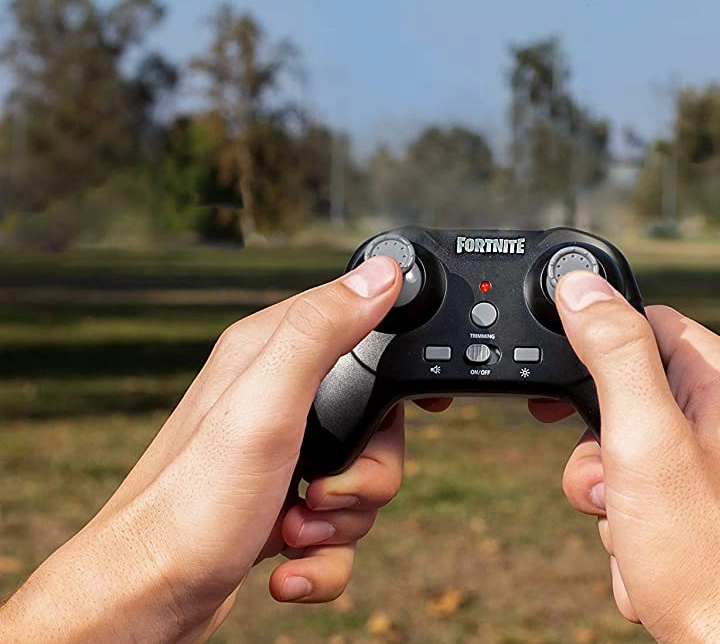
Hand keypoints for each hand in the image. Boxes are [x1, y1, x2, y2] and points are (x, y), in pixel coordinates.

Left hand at [0, 256, 447, 643]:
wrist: (142, 603)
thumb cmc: (187, 507)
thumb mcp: (266, 404)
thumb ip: (322, 332)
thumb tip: (381, 274)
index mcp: (270, 354)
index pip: (361, 323)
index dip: (398, 362)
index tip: (421, 402)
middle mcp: (275, 400)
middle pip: (377, 420)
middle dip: (367, 472)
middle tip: (323, 489)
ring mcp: (278, 459)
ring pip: (362, 480)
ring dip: (342, 520)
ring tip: (295, 529)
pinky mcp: (278, 508)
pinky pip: (337, 531)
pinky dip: (323, 557)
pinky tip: (290, 565)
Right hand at [531, 272, 719, 643]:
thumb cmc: (707, 555)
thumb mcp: (644, 438)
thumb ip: (613, 354)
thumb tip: (582, 285)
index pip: (646, 324)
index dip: (596, 356)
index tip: (561, 400)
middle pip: (629, 398)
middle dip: (600, 455)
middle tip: (612, 492)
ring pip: (630, 461)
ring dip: (613, 507)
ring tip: (638, 539)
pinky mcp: (715, 516)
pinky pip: (648, 508)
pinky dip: (635, 539)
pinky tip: (653, 569)